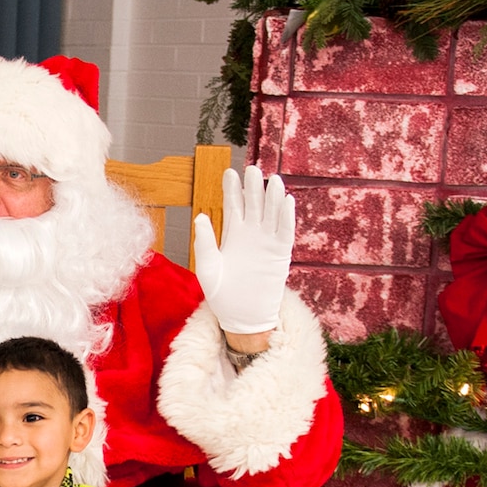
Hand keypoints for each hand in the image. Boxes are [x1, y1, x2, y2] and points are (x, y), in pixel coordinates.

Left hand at [193, 164, 294, 337]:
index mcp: (232, 234)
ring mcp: (267, 242)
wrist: (241, 316)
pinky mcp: (280, 253)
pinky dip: (286, 216)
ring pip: (271, 214)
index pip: (233, 205)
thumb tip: (200, 216)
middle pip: (253, 204)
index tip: (228, 172)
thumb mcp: (208, 267)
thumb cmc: (222, 294)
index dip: (232, 189)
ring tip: (271, 180)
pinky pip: (285, 231)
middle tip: (251, 170)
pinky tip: (286, 201)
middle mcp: (251, 234)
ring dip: (272, 197)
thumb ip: (205, 242)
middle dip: (253, 187)